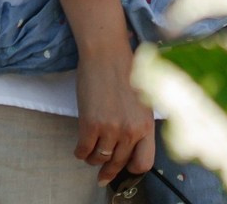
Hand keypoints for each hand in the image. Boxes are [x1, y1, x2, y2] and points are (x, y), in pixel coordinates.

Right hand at [74, 52, 154, 185]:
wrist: (106, 51)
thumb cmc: (123, 69)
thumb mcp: (141, 99)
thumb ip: (138, 122)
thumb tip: (129, 145)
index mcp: (146, 124)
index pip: (144, 162)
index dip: (132, 168)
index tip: (125, 168)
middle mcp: (131, 129)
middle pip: (119, 163)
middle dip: (109, 170)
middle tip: (102, 174)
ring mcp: (111, 128)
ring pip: (99, 159)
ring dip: (93, 159)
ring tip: (91, 152)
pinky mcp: (90, 123)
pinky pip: (83, 151)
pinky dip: (80, 152)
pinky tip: (80, 147)